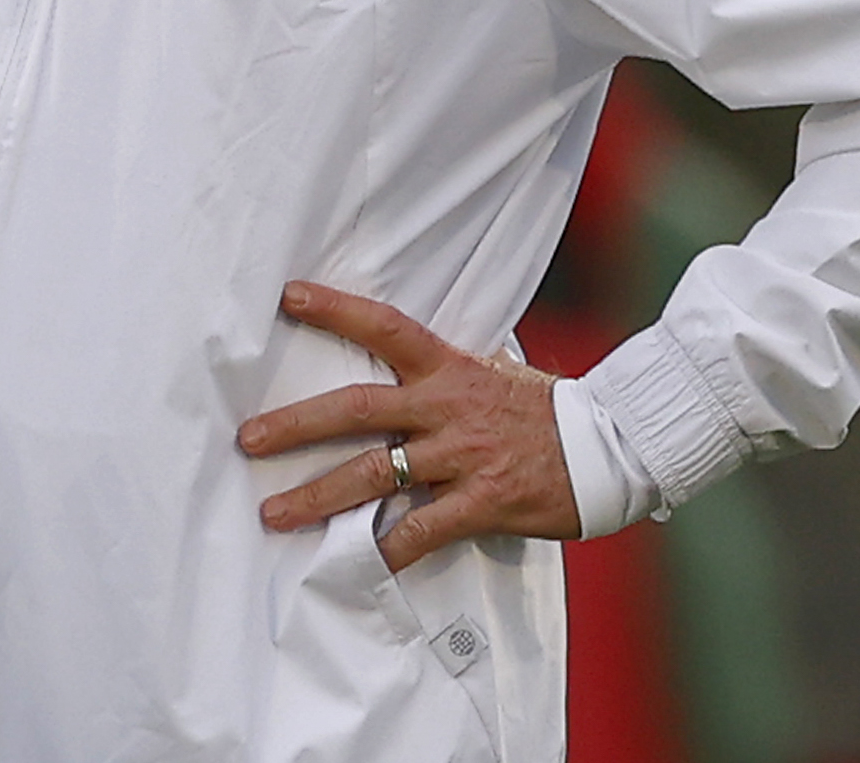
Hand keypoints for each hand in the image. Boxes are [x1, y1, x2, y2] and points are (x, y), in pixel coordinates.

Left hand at [236, 280, 579, 571]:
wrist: (610, 447)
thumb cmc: (546, 412)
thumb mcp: (493, 374)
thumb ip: (442, 374)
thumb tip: (396, 361)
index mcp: (449, 369)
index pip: (385, 328)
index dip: (337, 309)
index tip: (290, 297)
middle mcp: (448, 407)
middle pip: (358, 409)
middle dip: (296, 424)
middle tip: (248, 439)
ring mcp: (463, 457)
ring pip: (376, 474)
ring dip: (319, 496)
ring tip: (275, 512)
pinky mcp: (482, 502)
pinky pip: (421, 530)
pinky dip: (385, 549)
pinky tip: (354, 562)